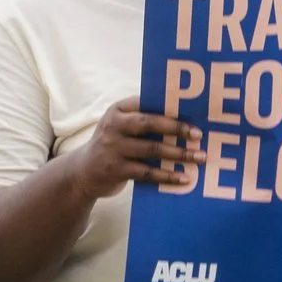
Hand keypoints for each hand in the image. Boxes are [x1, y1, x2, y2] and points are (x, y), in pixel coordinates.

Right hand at [71, 101, 202, 199]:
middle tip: (198, 134)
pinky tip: (185, 178)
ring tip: (199, 157)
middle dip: (176, 128)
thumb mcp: (119, 128)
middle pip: (148, 123)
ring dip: (179, 153)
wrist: (83, 172)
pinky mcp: (116, 169)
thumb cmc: (112, 146)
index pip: (144, 103)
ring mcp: (113, 148)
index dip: (168, 107)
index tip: (191, 111)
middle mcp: (113, 126)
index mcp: (116, 111)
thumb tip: (183, 122)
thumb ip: (141, 121)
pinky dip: (168, 176)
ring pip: (152, 149)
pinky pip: (148, 172)